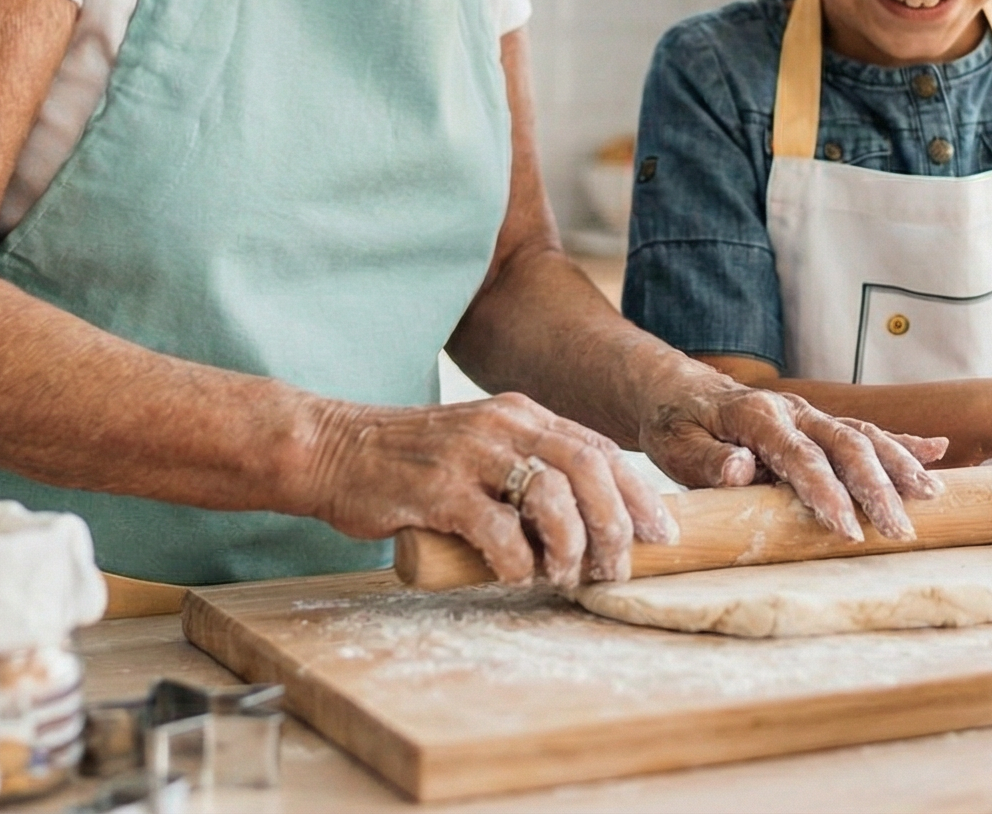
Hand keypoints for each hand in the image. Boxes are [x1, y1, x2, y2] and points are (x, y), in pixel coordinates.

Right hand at [290, 392, 674, 587]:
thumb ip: (524, 470)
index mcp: (520, 414)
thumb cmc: (409, 462)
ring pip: (551, 495)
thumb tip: (586, 523)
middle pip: (587, 468)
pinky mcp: (436, 490)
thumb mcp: (478, 448)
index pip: (598, 449)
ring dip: (571, 544)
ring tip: (568, 576)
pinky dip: (518, 560)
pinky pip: (497, 529)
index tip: (661, 534)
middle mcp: (502, 426)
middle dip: (616, 523)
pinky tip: (518, 576)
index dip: (637, 494)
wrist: (331, 449)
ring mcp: (470, 455)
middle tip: (618, 566)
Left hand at [640, 377, 947, 541]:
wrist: (678, 390)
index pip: (799, 455)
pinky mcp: (820, 421)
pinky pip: (867, 428)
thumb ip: (707, 461)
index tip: (847, 528)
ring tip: (931, 495)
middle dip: (877, 487)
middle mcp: (793, 410)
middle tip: (900, 528)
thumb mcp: (674, 445)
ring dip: (900, 464)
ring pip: (864, 435)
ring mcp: (810, 414)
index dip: (825, 491)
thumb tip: (741, 470)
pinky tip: (936, 452)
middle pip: (845, 444)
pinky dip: (902, 440)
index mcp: (756, 415)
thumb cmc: (675, 424)